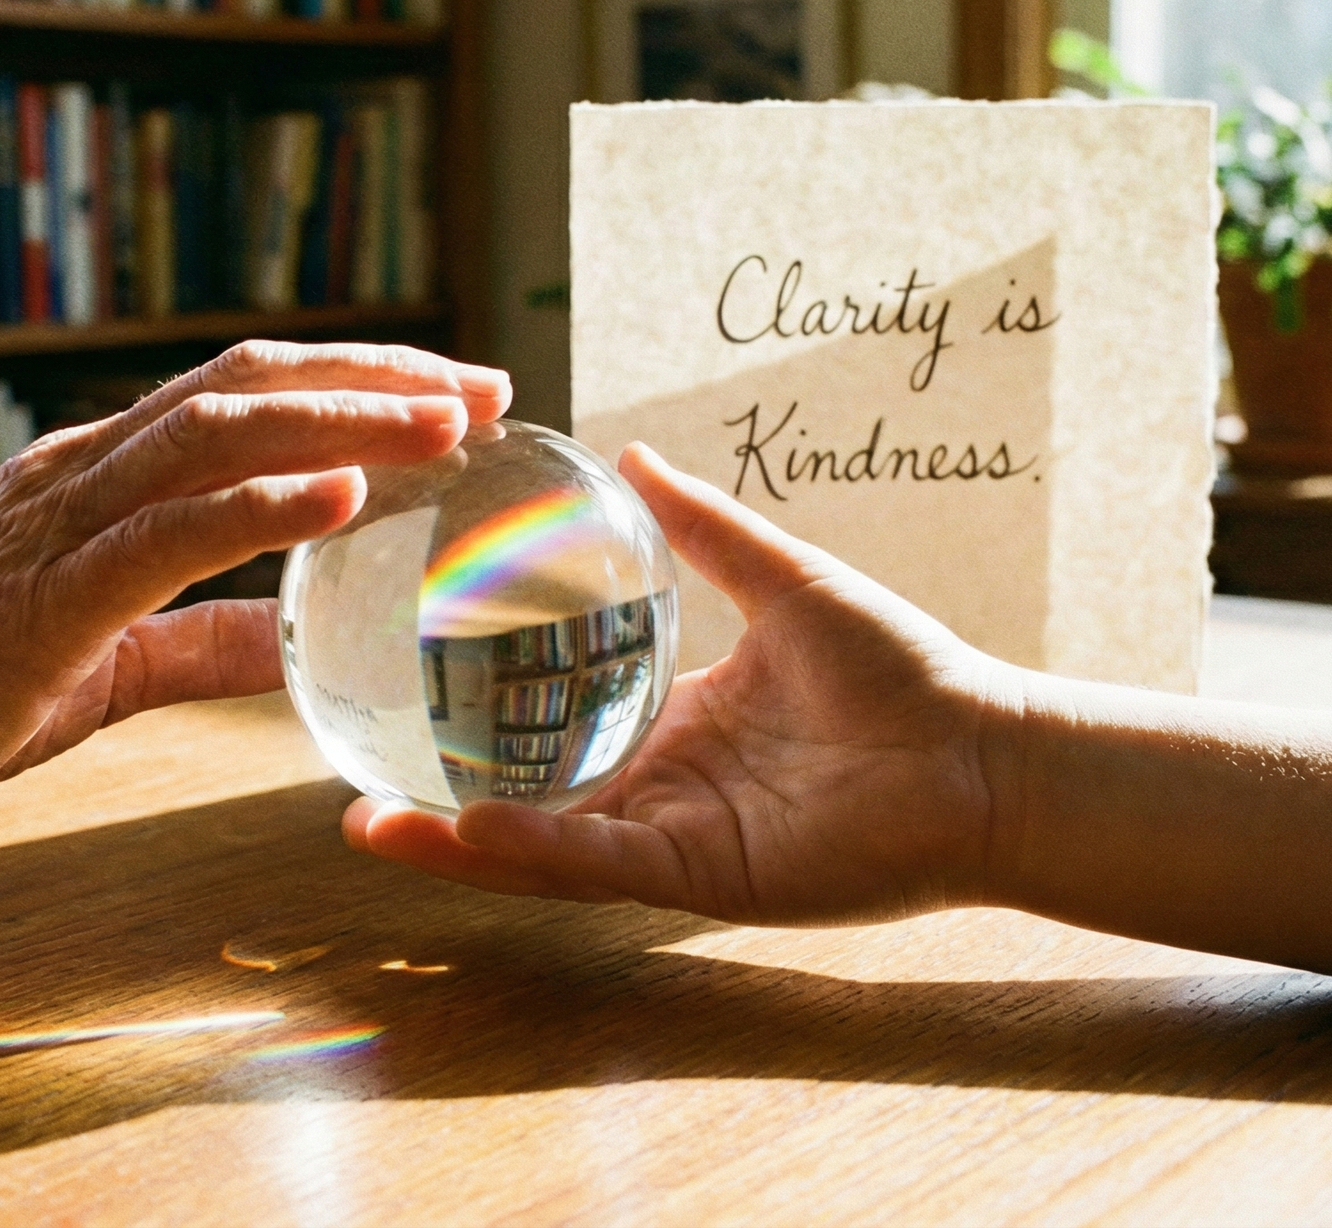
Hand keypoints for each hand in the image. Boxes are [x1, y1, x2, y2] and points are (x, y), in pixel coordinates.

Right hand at [0, 342, 511, 857]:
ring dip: (339, 423)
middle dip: (376, 381)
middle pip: (247, 390)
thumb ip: (200, 640)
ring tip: (444, 425)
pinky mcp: (32, 602)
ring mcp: (51, 528)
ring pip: (214, 439)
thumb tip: (294, 637)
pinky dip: (256, 509)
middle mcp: (79, 476)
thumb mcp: (106, 665)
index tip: (461, 398)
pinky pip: (159, 539)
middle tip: (487, 392)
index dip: (357, 386)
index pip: (245, 400)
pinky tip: (340, 501)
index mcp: (97, 484)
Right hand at [342, 443, 1022, 925]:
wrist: (982, 750)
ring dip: (457, 843)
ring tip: (367, 823)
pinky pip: (602, 866)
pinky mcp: (704, 880)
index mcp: (675, 722)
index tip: (399, 689)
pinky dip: (533, 851)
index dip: (477, 721)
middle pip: (528, 804)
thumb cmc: (902, 668)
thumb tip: (628, 452)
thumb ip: (702, 527)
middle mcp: (664, 789)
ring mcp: (678, 840)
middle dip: (440, 804)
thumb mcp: (781, 579)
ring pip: (545, 850)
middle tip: (348, 783)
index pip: (553, 730)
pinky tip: (467, 828)